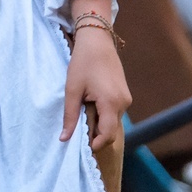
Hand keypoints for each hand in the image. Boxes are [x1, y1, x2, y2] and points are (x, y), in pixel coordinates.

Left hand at [61, 2, 130, 150]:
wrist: (97, 41)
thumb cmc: (82, 63)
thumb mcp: (72, 90)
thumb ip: (69, 116)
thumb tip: (65, 139)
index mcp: (111, 103)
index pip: (108, 134)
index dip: (96, 145)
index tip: (82, 149)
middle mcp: (123, 103)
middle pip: (111, 130)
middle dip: (96, 136)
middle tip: (77, 136)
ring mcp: (126, 99)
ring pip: (113, 122)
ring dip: (99, 125)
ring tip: (81, 119)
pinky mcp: (124, 95)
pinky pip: (114, 112)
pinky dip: (103, 116)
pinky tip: (89, 109)